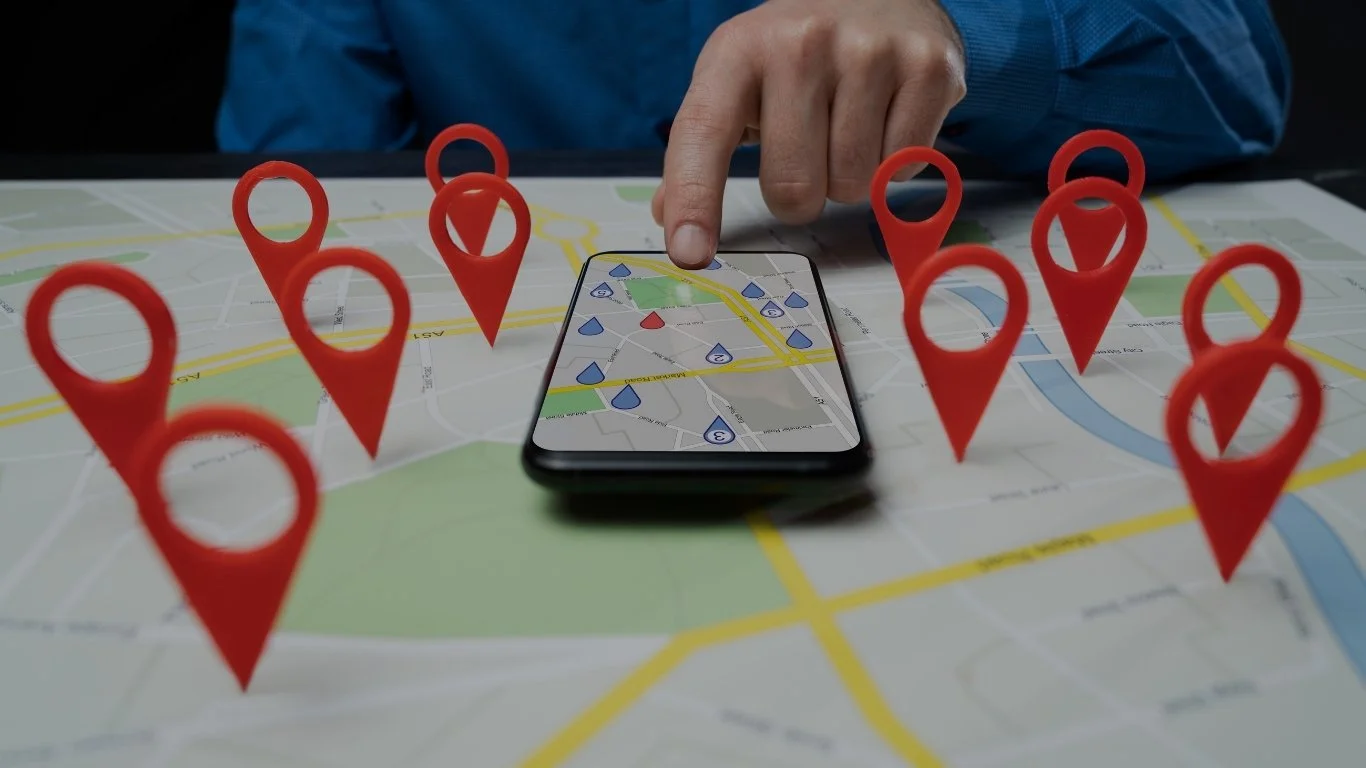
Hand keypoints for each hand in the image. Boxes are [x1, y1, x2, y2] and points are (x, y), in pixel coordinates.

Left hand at [651, 0, 966, 268]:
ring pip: (852, 185)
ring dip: (850, 179)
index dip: (695, 199)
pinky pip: (904, 169)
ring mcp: (869, 52)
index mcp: (737, 50)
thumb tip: (669, 216)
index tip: (689, 252)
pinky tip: (887, 119)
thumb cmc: (797, 50)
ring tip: (850, 125)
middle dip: (801, 194)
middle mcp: (801, 42)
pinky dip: (894, 164)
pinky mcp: (929, 67)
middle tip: (809, 150)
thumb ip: (699, 149)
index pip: (704, 134)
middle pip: (792, 189)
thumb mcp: (735, 80)